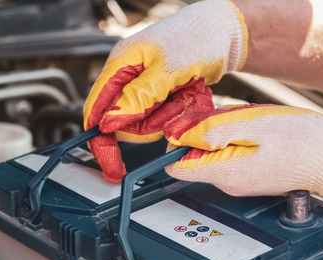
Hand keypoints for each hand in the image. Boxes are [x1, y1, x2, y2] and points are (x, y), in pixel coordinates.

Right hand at [83, 0, 247, 182]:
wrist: (225, 31)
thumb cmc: (197, 36)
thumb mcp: (168, 67)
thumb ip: (138, 96)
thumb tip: (110, 121)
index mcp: (120, 64)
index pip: (96, 109)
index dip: (101, 140)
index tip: (112, 165)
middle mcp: (128, 78)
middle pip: (124, 123)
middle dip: (150, 123)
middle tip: (174, 105)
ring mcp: (144, 88)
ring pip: (146, 124)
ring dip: (169, 116)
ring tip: (186, 94)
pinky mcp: (160, 95)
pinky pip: (163, 118)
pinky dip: (179, 112)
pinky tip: (190, 94)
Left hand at [163, 104, 322, 208]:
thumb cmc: (307, 142)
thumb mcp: (256, 125)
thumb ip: (214, 130)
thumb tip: (181, 134)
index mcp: (225, 173)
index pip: (176, 165)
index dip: (177, 140)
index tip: (191, 121)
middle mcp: (229, 183)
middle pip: (197, 154)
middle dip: (206, 130)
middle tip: (233, 115)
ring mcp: (242, 181)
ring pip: (217, 151)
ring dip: (227, 131)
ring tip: (255, 123)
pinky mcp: (255, 175)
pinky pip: (235, 152)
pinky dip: (241, 137)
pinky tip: (263, 130)